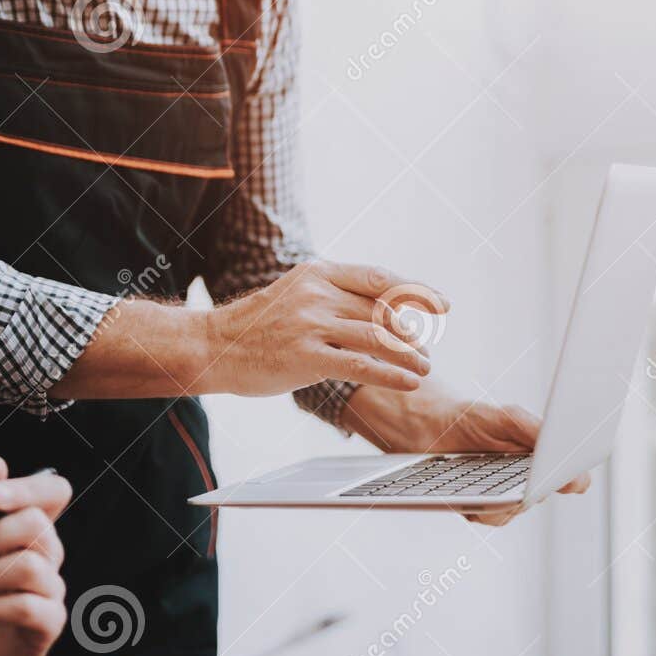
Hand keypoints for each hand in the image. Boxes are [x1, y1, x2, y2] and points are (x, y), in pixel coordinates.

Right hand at [208, 261, 446, 396]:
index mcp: (316, 273)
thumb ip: (333, 296)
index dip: (415, 290)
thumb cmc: (256, 325)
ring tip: (424, 369)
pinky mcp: (306, 357)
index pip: (378, 278)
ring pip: (378, 337)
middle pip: (382, 311)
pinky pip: (362, 365)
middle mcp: (317, 294)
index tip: (442, 304)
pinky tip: (409, 383)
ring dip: (410, 355)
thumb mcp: (295, 294)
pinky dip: (393, 375)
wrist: (213, 346)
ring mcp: (311, 325)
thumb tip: (382, 308)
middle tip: (425, 352)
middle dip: (412, 334)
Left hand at [343, 381, 590, 524]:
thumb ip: (533, 428)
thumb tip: (557, 443)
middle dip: (535, 490)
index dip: (573, 480)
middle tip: (529, 484)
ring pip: (515, 510)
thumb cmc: (474, 418)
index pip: (571, 477)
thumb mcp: (506, 416)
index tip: (570, 480)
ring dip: (506, 502)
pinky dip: (483, 508)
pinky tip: (472, 496)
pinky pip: (489, 516)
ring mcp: (504, 496)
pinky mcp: (480, 507)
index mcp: (542, 459)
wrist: (431, 425)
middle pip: (541, 496)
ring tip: (492, 488)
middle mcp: (527, 481)